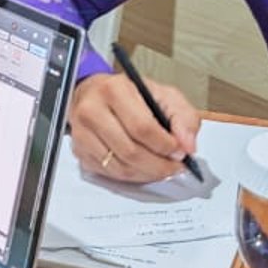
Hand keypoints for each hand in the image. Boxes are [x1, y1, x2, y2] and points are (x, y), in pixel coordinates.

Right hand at [68, 72, 201, 184]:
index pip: (142, 127)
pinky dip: (133, 177)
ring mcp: (82, 134)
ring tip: (164, 168)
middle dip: (160, 165)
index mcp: (114, 90)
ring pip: (121, 167)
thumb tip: (187, 145)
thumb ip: (183, 117)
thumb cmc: (129, 94)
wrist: (94, 93)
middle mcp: (92, 111)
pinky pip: (111, 174)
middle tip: (175, 166)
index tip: (180, 151)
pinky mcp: (80, 152)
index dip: (165, 145)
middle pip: (131, 151)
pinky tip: (145, 169)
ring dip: (148, 174)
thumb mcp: (163, 94)